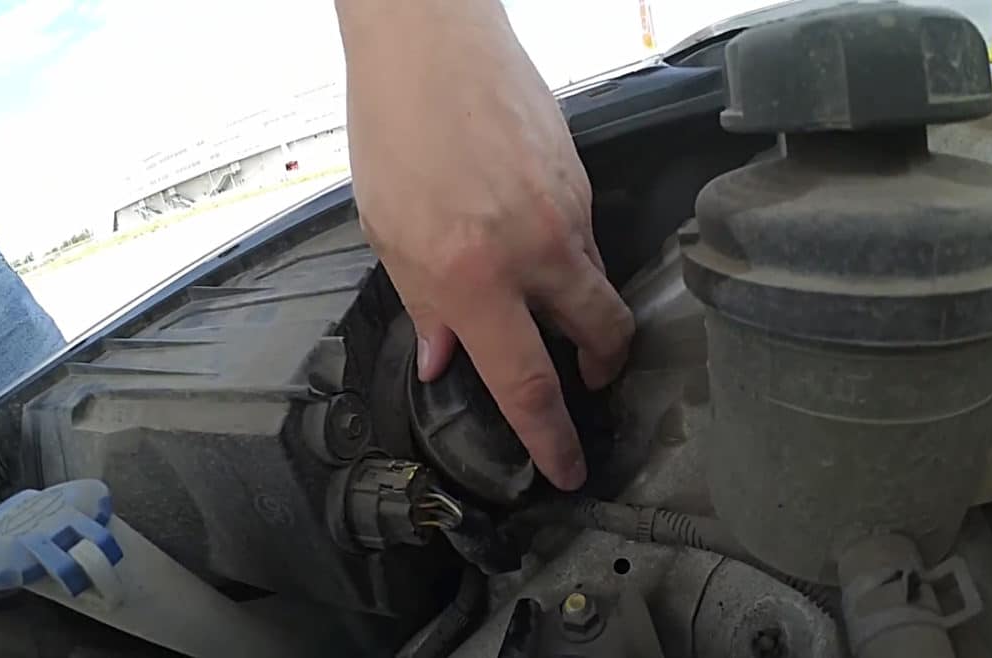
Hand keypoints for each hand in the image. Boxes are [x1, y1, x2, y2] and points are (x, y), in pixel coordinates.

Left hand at [336, 0, 633, 489]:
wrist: (432, 43)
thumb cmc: (397, 130)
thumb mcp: (388, 234)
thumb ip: (426, 305)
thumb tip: (446, 360)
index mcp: (475, 276)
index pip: (527, 382)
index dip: (552, 437)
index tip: (569, 465)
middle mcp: (536, 249)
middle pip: (603, 334)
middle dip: (602, 367)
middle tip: (584, 378)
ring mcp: (568, 209)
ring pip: (594, 280)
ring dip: (574, 303)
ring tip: (531, 289)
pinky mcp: (580, 176)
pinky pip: (584, 233)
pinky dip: (563, 251)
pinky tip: (524, 229)